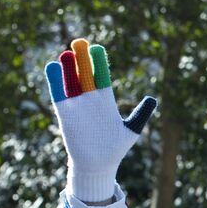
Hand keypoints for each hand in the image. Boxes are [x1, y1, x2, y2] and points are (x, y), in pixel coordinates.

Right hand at [45, 38, 156, 203]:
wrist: (98, 164)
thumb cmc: (116, 148)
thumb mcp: (132, 130)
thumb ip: (141, 114)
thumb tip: (152, 99)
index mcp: (106, 101)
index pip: (102, 77)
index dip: (99, 63)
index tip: (97, 48)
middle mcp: (90, 100)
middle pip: (85, 75)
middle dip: (83, 59)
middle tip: (80, 42)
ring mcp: (77, 105)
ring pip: (71, 82)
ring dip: (68, 68)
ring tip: (67, 53)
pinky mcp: (65, 113)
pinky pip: (58, 94)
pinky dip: (55, 81)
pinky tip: (53, 68)